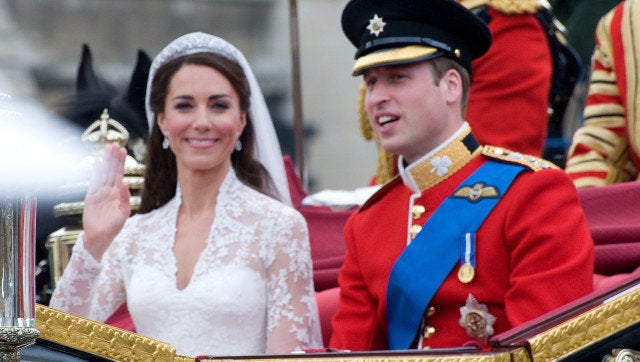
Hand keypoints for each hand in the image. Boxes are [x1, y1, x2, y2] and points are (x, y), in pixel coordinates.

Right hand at [82, 143, 130, 260]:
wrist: (100, 237)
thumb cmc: (114, 227)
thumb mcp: (123, 213)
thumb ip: (125, 198)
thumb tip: (125, 182)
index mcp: (118, 194)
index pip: (120, 174)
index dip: (121, 162)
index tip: (123, 150)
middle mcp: (109, 190)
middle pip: (111, 170)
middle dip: (113, 158)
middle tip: (115, 144)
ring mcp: (99, 193)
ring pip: (103, 173)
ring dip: (105, 162)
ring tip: (107, 149)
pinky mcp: (91, 197)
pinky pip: (93, 182)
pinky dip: (95, 172)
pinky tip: (96, 162)